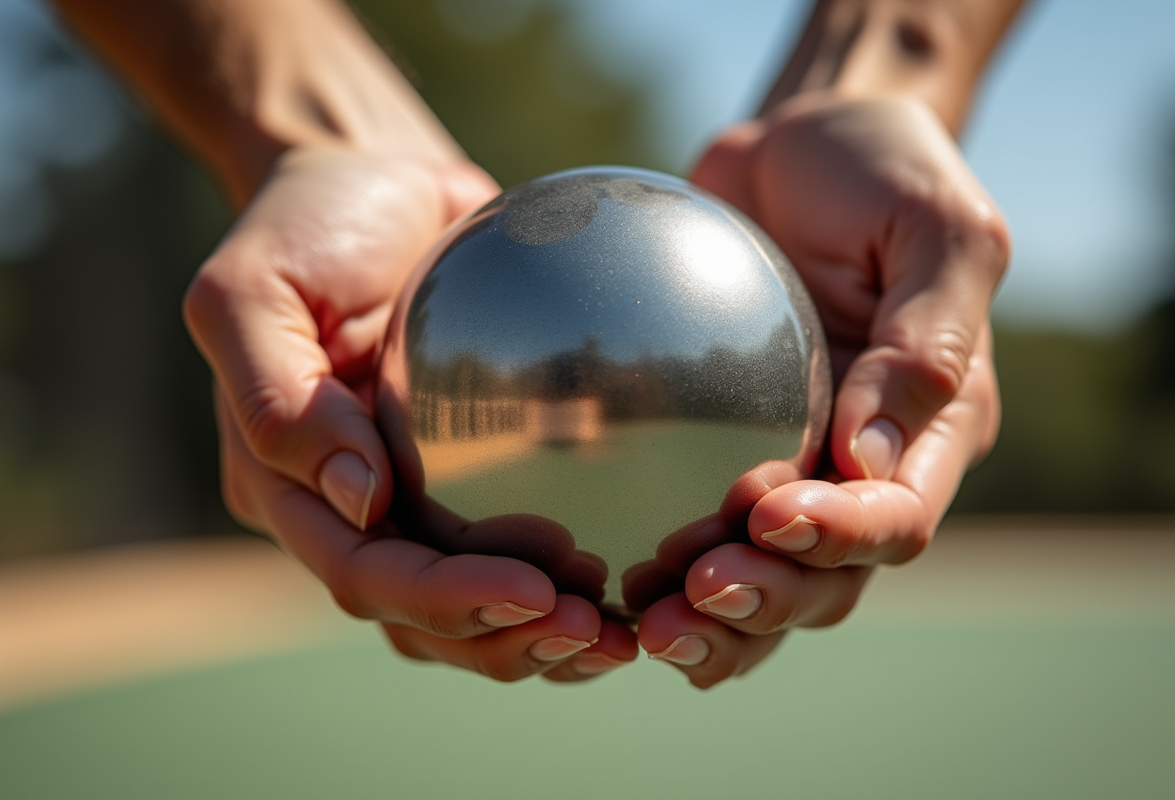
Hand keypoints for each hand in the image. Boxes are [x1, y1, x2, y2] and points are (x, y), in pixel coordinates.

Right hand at [185, 147, 636, 680]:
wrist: (370, 179)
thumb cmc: (304, 227)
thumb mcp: (253, 292)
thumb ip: (282, 401)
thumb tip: (364, 502)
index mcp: (285, 485)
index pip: (365, 571)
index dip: (445, 599)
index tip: (536, 592)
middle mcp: (346, 508)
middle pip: (421, 612)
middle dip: (504, 636)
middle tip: (596, 634)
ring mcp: (409, 493)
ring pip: (470, 602)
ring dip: (541, 632)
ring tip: (621, 634)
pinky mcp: (467, 467)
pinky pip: (514, 536)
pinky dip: (567, 570)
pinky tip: (634, 573)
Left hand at [638, 95, 1007, 687]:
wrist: (803, 146)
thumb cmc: (884, 170)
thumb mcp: (935, 227)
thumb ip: (924, 339)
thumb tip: (866, 455)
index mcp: (932, 429)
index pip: (896, 516)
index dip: (840, 538)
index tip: (767, 516)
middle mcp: (864, 465)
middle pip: (827, 576)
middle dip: (765, 599)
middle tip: (689, 598)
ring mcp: (791, 462)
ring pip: (760, 575)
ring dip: (710, 616)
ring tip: (643, 625)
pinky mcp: (717, 447)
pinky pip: (692, 524)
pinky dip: (657, 567)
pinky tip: (603, 580)